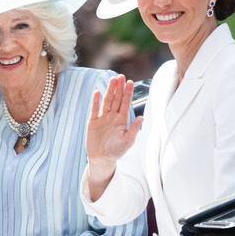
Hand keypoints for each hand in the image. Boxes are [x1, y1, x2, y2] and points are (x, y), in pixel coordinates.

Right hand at [85, 75, 143, 198]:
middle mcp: (112, 116)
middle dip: (119, 88)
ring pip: (106, 101)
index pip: (125, 103)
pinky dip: (96, 101)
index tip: (130, 82)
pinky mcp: (93, 121)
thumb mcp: (128, 141)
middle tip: (121, 76)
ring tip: (112, 80)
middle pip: (116, 98)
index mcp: (122, 119)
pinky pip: (94, 109)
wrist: (102, 159)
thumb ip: (134, 129)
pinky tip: (98, 92)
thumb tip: (141, 117)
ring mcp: (102, 118)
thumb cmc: (116, 151)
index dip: (128, 92)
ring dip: (109, 90)